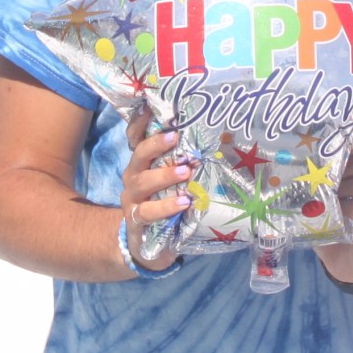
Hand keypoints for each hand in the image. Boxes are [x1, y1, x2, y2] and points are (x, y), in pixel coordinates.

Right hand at [119, 111, 194, 271]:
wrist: (145, 246)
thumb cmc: (164, 204)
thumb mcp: (172, 184)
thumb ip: (184, 165)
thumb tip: (220, 143)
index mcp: (142, 163)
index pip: (136, 137)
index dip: (141, 122)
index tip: (152, 107)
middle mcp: (133, 176)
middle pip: (139, 154)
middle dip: (156, 144)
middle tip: (175, 138)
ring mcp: (132, 199)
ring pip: (142, 182)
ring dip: (164, 175)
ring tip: (185, 172)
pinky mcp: (135, 221)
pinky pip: (147, 211)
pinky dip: (165, 207)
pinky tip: (183, 203)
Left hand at [315, 140, 352, 285]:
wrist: (342, 262)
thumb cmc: (329, 224)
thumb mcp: (320, 198)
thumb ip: (316, 178)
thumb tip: (292, 157)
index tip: (335, 146)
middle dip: (350, 165)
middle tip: (328, 176)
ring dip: (350, 187)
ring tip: (332, 196)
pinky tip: (340, 213)